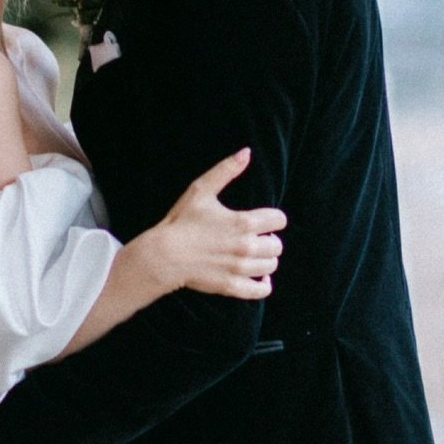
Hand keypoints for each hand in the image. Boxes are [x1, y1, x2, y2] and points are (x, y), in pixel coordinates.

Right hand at [126, 147, 284, 300]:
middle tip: (254, 237)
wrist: (164, 254)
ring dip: (266, 259)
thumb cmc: (181, 221)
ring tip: (253, 254)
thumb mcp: (201, 190)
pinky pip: (261, 291)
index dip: (273, 219)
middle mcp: (246, 247)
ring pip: (271, 266)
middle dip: (269, 239)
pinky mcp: (232, 286)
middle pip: (277, 245)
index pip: (279, 220)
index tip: (262, 220)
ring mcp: (240, 269)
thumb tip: (246, 152)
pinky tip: (259, 277)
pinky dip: (264, 284)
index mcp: (243, 223)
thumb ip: (226, 170)